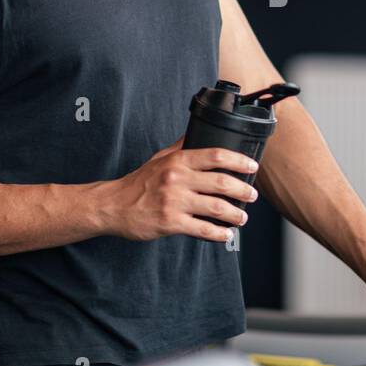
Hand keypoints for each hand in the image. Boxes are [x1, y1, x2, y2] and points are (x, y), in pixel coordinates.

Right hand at [102, 137, 260, 242]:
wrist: (113, 205)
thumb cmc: (138, 183)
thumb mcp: (159, 158)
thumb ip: (180, 148)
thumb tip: (198, 132)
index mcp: (177, 161)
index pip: (215, 155)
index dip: (238, 161)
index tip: (252, 166)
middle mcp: (177, 179)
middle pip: (221, 182)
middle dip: (242, 190)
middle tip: (252, 195)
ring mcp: (174, 202)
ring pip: (216, 207)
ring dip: (235, 214)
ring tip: (242, 217)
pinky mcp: (170, 222)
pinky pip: (202, 229)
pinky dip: (219, 233)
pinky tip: (226, 234)